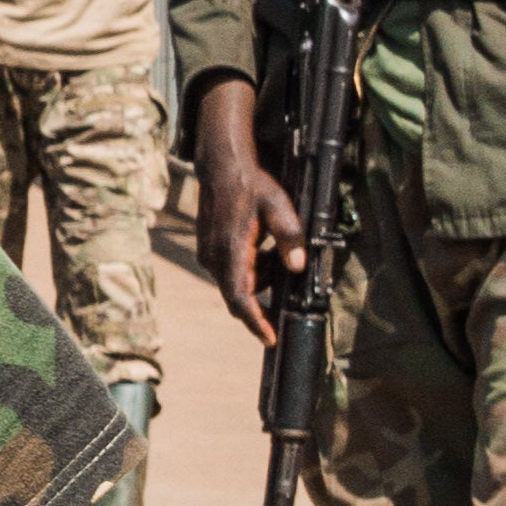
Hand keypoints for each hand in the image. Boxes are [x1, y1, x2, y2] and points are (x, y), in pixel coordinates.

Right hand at [192, 120, 311, 337]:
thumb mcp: (278, 205)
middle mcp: (214, 257)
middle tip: (282, 312)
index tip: (270, 339)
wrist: (221, 167)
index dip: (256, 321)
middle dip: (261, 305)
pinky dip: (251, 271)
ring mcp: (208, 254)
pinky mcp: (209, 250)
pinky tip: (265, 251)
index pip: (240, 296)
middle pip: (238, 295)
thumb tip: (297, 267)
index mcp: (230, 250)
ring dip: (259, 282)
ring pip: (236, 284)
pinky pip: (231, 272)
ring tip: (280, 259)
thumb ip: (290, 236)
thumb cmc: (251, 184)